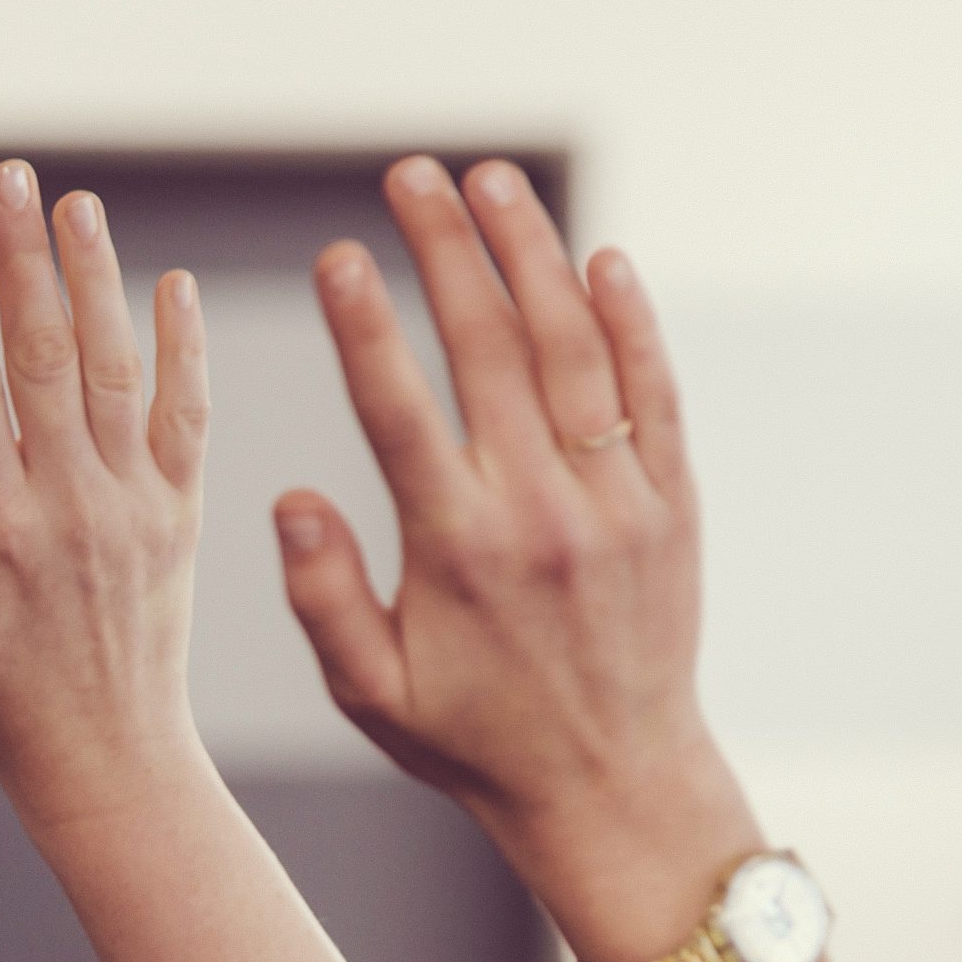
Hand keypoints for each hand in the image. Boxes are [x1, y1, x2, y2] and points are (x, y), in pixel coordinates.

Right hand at [0, 162, 216, 829]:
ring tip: (78, 207)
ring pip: (117, 371)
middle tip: (11, 179)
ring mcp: (134, 505)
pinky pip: (188, 417)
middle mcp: (70, 504)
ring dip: (97, 281)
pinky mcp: (181, 515)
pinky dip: (183, 348)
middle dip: (24, 260)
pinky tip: (172, 284)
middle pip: (45, 356)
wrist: (110, 760)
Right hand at [276, 159, 753, 961]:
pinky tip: (599, 257)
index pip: (398, 410)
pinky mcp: (671, 504)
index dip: (364, 324)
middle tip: (411, 175)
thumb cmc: (475, 739)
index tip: (337, 251)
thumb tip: (290, 498)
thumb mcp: (371, 693)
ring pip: (573, 350)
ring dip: (531, 256)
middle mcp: (539, 512)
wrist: (614, 785)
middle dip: (446, 250)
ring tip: (491, 183)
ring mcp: (615, 502)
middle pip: (490, 349)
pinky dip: (630, 321)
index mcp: (456, 549)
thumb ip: (324, 596)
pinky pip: (653, 393)